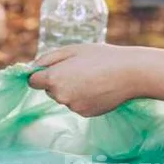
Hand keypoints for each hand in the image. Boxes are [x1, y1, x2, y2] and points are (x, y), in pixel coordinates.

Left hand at [29, 43, 145, 116]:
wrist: (129, 73)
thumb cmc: (101, 57)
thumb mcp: (72, 50)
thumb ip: (48, 58)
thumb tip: (33, 68)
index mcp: (54, 78)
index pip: (33, 81)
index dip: (40, 74)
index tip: (52, 68)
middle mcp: (60, 96)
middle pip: (50, 90)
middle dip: (59, 80)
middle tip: (79, 68)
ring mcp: (73, 107)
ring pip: (65, 97)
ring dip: (72, 89)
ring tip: (92, 77)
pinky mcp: (85, 114)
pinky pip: (78, 104)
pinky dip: (84, 97)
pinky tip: (98, 87)